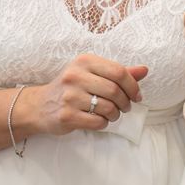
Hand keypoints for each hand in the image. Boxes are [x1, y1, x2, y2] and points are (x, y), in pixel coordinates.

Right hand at [24, 54, 147, 135]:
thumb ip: (119, 73)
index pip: (119, 72)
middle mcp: (75, 76)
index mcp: (85, 61)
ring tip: (111, 114)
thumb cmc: (73, 88)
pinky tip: (98, 120)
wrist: (39, 106)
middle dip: (125, 102)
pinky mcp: (66, 115)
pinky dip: (103, 123)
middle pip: (115, 91)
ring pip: (108, 108)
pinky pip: (97, 122)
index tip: (136, 96)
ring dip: (115, 114)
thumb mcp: (93, 74)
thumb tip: (145, 70)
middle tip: (124, 107)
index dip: (133, 86)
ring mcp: (69, 96)